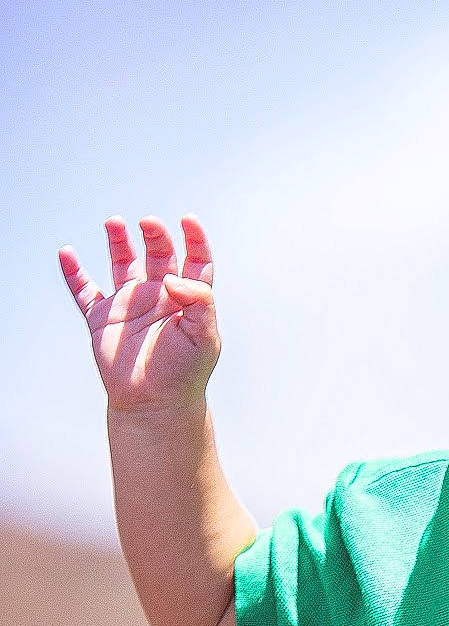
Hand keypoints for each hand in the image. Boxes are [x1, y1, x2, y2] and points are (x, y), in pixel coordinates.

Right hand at [58, 215, 220, 412]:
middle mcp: (159, 296)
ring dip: (118, 242)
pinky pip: (84, 291)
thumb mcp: (204, 337)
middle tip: (148, 224)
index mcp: (188, 300)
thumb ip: (198, 301)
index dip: (194, 239)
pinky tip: (67, 253)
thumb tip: (171, 278)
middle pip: (159, 254)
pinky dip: (74, 273)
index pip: (195, 261)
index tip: (188, 221)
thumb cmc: (184, 374)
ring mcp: (129, 305)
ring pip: (122, 263)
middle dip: (155, 235)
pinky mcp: (102, 319)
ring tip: (114, 223)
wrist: (154, 405)